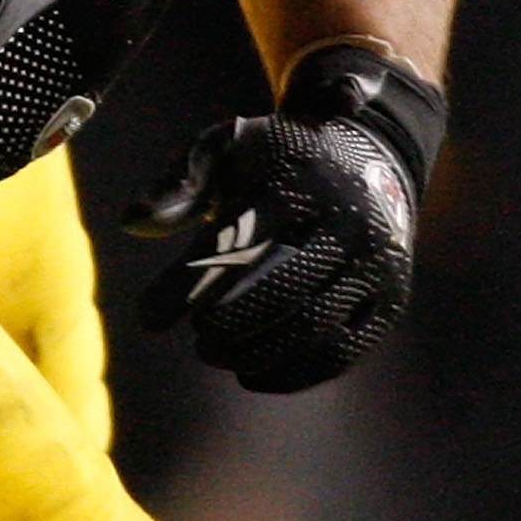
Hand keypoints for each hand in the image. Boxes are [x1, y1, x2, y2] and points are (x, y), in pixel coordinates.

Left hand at [125, 41, 446, 391]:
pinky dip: (296, 372)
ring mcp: (376, 265)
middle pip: (282, 292)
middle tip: (196, 339)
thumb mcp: (224, 148)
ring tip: (218, 353)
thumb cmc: (274, 159)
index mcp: (297, 181)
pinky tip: (254, 373)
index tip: (147, 320)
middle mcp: (346, 223)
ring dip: (260, 352)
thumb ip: (178, 183)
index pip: (235, 241)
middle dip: (230, 325)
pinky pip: (344, 350)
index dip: (187, 286)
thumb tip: (131, 223)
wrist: (368, 159)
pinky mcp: (390, 300)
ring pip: (317, 328)